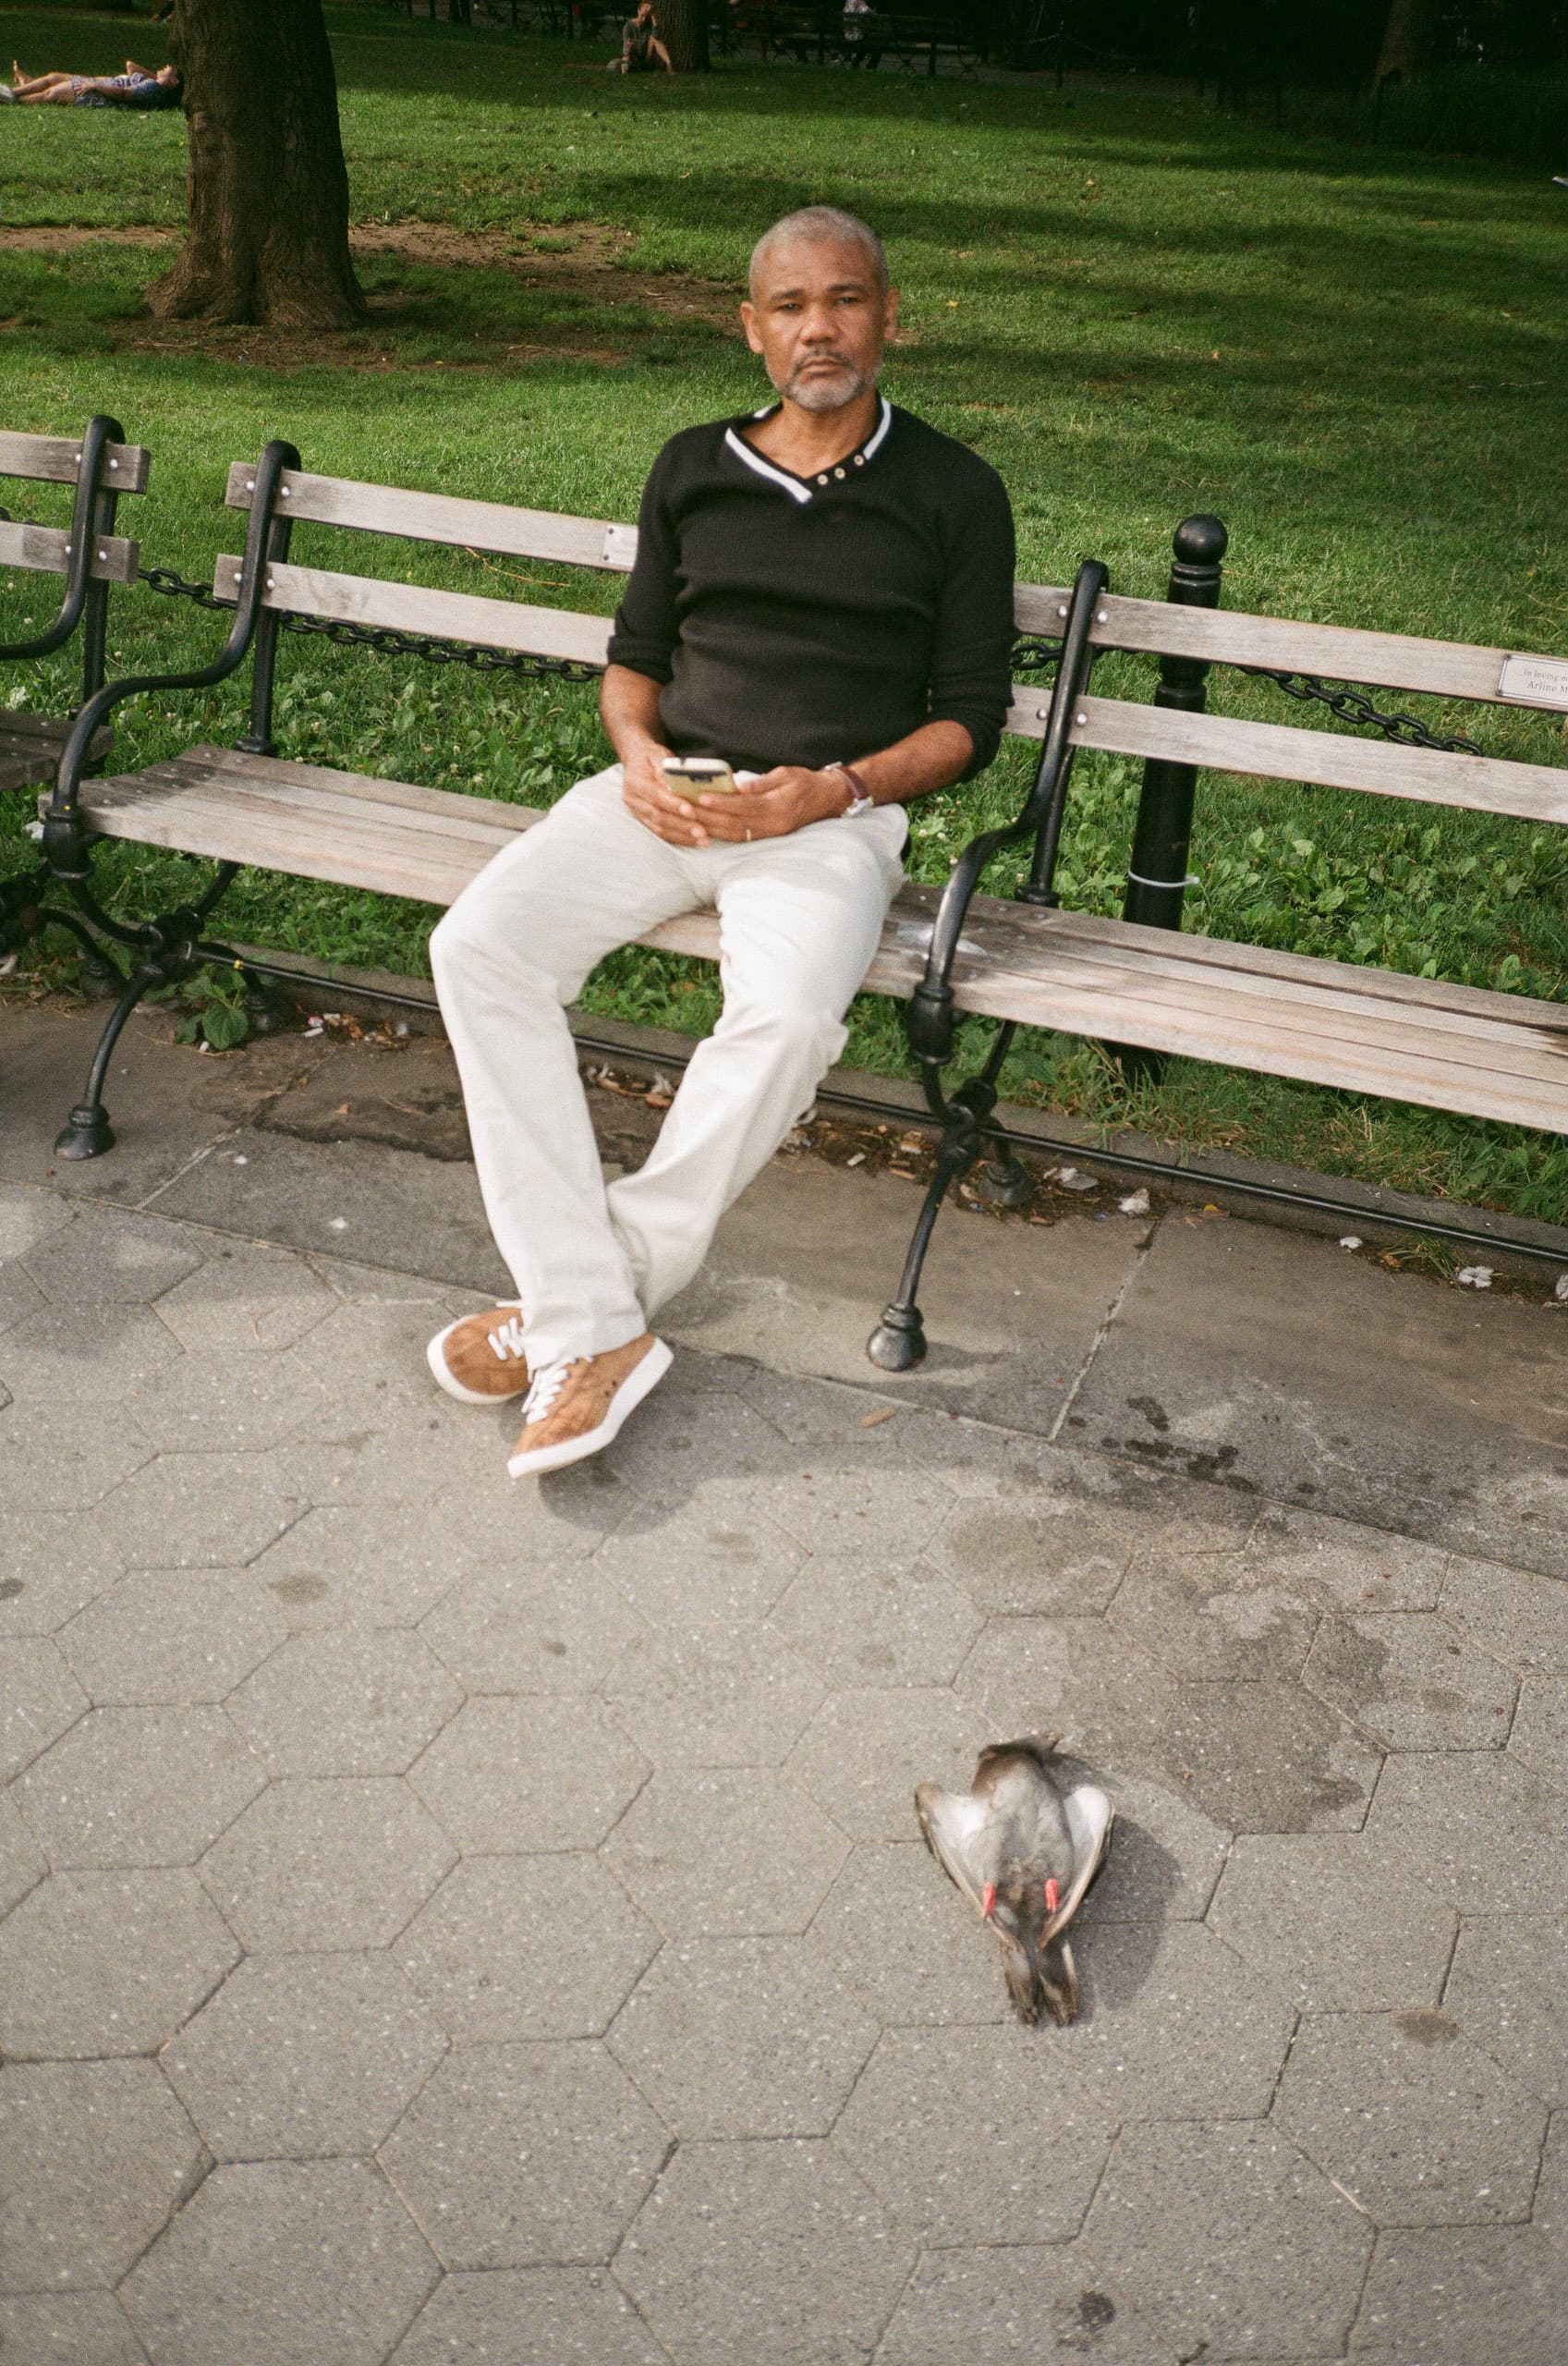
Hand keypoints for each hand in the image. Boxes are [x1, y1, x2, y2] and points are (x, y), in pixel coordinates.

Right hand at [618, 737, 716, 846]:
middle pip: (658, 816)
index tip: (691, 811)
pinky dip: (679, 838)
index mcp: (634, 782)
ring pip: (660, 829)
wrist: (635, 761)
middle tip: (702, 831)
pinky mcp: (644, 820)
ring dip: (683, 836)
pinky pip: (661, 833)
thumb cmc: (650, 756)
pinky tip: (695, 841)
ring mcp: (637, 812)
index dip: (673, 805)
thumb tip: (672, 783)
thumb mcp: (658, 754)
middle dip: (682, 825)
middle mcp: (633, 800)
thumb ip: (664, 767)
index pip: (655, 796)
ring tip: (703, 840)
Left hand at [688, 766, 848, 844]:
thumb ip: (762, 782)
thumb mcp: (786, 773)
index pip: (744, 805)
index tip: (702, 796)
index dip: (722, 802)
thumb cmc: (806, 782)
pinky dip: (724, 834)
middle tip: (687, 809)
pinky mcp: (770, 837)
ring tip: (692, 820)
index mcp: (779, 805)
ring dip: (713, 828)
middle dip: (710, 817)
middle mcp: (775, 823)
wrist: (828, 800)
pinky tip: (708, 828)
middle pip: (736, 823)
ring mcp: (773, 833)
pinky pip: (743, 838)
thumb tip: (738, 786)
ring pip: (737, 835)